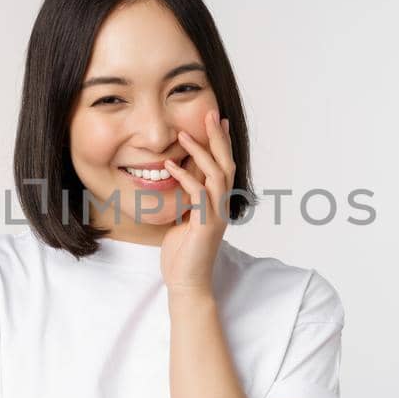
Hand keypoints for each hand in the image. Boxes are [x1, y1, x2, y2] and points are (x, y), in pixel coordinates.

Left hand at [160, 108, 235, 298]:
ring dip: (201, 153)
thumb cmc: (182, 254)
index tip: (216, 119)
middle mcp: (222, 206)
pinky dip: (186, 179)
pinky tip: (172, 166)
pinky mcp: (206, 226)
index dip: (221, 142)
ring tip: (185, 134)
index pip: (224, 166)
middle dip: (218, 138)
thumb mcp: (183, 220)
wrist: (187, 283)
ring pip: (216, 176)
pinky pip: (199, 195)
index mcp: (218, 203)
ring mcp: (217, 215)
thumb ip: (186, 200)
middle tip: (210, 113)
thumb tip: (176, 182)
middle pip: (226, 164)